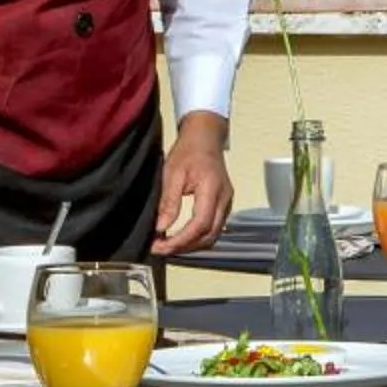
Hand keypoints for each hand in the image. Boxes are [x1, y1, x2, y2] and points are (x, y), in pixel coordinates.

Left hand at [153, 112, 233, 255]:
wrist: (205, 137)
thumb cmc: (188, 151)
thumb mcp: (172, 173)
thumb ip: (169, 202)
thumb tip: (161, 227)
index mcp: (212, 190)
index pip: (200, 224)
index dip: (180, 240)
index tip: (159, 246)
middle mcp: (225, 200)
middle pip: (209, 235)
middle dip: (184, 247)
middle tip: (160, 249)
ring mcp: (227, 203)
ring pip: (213, 235)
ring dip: (191, 245)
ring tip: (168, 245)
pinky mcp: (224, 204)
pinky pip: (213, 228)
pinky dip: (197, 237)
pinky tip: (181, 237)